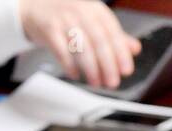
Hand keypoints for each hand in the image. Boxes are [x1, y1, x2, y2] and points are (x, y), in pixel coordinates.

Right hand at [18, 0, 141, 88]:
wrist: (36, 7)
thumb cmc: (68, 16)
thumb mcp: (92, 22)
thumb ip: (113, 36)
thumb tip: (135, 49)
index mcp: (96, 10)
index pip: (113, 32)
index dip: (121, 52)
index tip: (126, 70)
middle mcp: (82, 12)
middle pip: (98, 40)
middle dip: (107, 64)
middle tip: (112, 82)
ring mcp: (64, 19)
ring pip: (81, 46)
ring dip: (90, 67)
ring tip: (95, 82)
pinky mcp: (49, 29)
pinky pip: (61, 49)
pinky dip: (69, 64)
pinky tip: (75, 75)